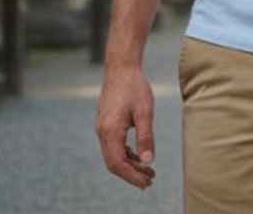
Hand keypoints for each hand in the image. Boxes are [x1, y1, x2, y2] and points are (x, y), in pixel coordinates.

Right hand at [95, 64, 157, 189]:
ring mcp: (102, 129)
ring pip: (114, 155)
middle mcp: (102, 132)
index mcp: (110, 131)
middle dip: (131, 174)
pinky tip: (140, 156)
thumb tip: (148, 161)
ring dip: (130, 165)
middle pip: (114, 163)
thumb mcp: (145, 112)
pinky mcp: (106, 124)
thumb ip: (146, 137)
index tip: (146, 183)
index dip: (131, 176)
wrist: (121, 69)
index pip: (118, 163)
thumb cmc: (135, 87)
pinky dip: (126, 154)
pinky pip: (114, 146)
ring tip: (149, 171)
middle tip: (150, 181)